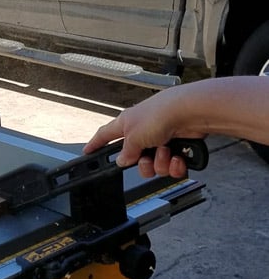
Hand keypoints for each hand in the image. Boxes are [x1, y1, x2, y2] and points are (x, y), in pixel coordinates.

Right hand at [83, 88, 204, 177]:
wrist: (190, 112)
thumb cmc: (159, 114)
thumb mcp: (134, 136)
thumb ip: (126, 152)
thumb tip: (122, 160)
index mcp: (126, 124)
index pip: (105, 135)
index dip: (95, 144)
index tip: (87, 152)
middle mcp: (142, 132)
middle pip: (135, 160)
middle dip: (144, 165)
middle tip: (146, 159)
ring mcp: (160, 139)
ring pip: (155, 165)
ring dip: (161, 163)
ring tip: (165, 151)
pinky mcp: (177, 146)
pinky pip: (172, 166)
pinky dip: (175, 165)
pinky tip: (178, 157)